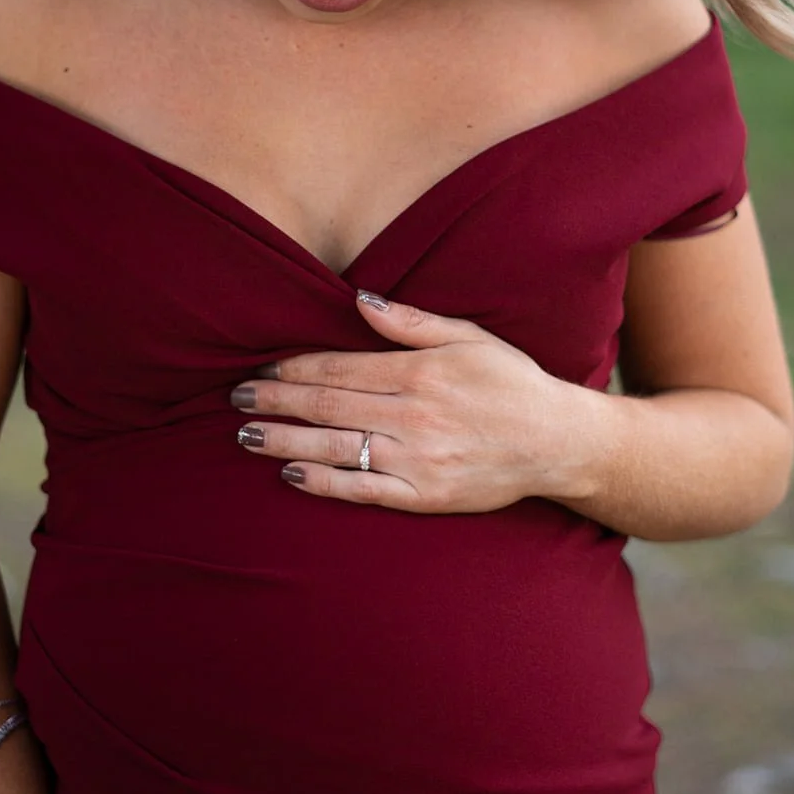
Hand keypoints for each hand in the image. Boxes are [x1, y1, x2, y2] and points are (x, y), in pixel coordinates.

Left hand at [231, 291, 599, 514]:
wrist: (556, 442)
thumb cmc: (510, 383)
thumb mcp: (468, 337)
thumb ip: (411, 321)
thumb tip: (359, 298)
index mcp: (421, 371)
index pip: (341, 369)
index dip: (295, 370)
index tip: (261, 370)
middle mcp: (415, 414)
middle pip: (329, 406)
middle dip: (277, 402)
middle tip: (236, 401)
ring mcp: (418, 458)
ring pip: (336, 448)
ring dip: (285, 441)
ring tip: (246, 435)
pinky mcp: (425, 495)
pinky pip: (363, 489)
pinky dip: (323, 482)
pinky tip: (291, 474)